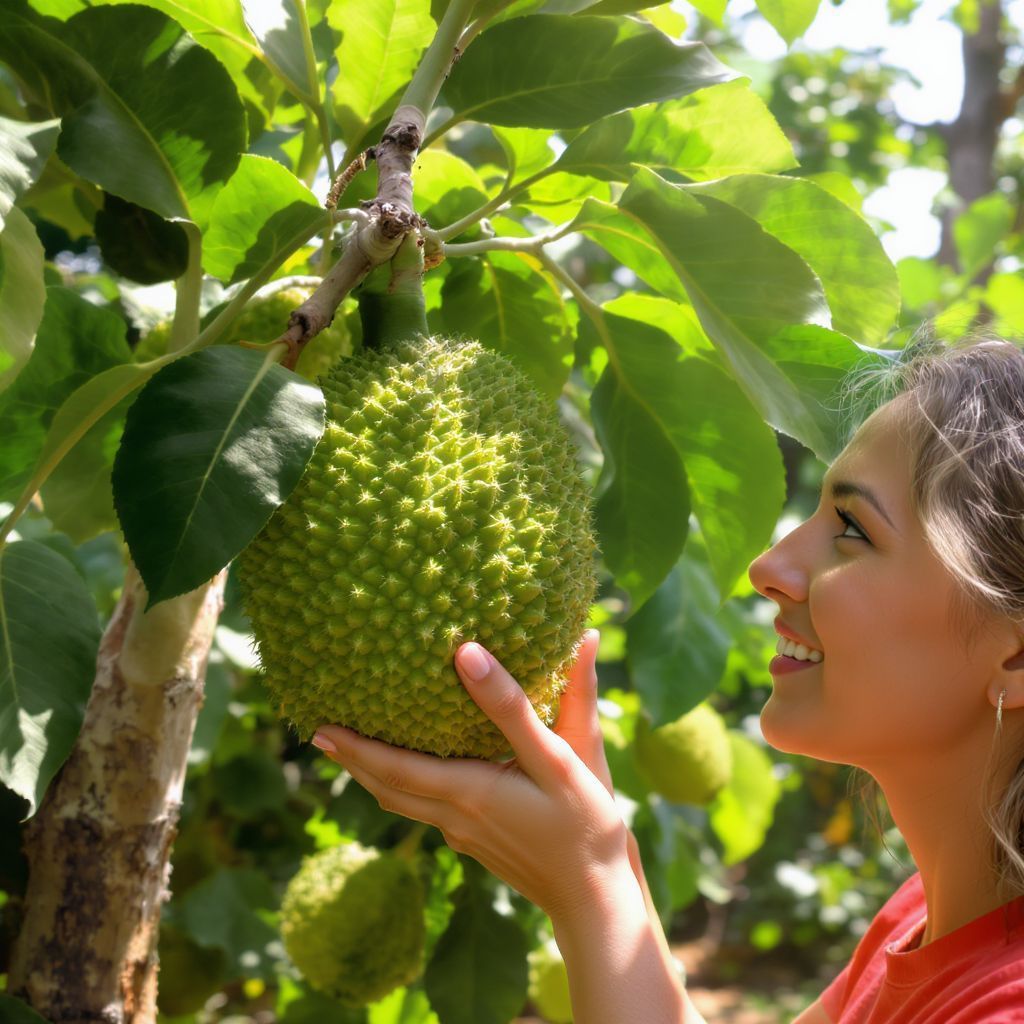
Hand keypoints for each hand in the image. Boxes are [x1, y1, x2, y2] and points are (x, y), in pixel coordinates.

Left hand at [312, 629, 628, 921]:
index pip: (393, 769)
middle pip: (387, 787)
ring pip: (404, 802)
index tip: (319, 727)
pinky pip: (426, 810)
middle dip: (352, 760)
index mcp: (468, 793)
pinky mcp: (478, 843)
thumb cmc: (583, 825)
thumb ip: (511, 706)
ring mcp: (464, 835)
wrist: (596, 900)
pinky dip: (404, 788)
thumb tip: (470, 652)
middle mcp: (455, 817)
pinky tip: (414, 775)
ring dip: (373, 776)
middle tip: (318, 734)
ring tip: (350, 753)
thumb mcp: (555, 758)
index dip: (354, 748)